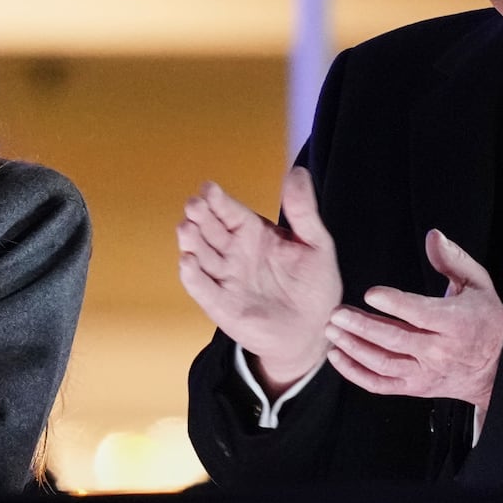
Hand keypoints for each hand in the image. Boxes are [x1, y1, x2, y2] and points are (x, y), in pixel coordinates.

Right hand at [177, 167, 341, 394]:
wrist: (315, 330)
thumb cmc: (314, 285)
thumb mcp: (316, 243)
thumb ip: (303, 210)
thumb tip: (298, 172)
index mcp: (253, 233)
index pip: (228, 211)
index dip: (217, 200)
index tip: (209, 188)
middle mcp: (234, 253)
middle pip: (209, 230)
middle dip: (199, 216)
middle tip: (194, 205)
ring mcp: (225, 279)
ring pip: (200, 256)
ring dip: (191, 242)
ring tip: (186, 228)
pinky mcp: (222, 306)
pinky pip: (202, 289)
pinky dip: (192, 276)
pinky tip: (187, 261)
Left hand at [325, 229, 502, 408]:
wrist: (499, 367)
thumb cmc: (485, 321)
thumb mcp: (478, 284)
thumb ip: (453, 259)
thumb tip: (433, 237)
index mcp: (456, 323)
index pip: (420, 314)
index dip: (394, 303)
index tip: (371, 294)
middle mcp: (439, 351)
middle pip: (395, 340)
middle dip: (362, 327)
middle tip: (338, 313)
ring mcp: (425, 373)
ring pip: (383, 364)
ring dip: (353, 348)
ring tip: (333, 330)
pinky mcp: (415, 387)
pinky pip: (381, 385)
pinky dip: (356, 373)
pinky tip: (338, 357)